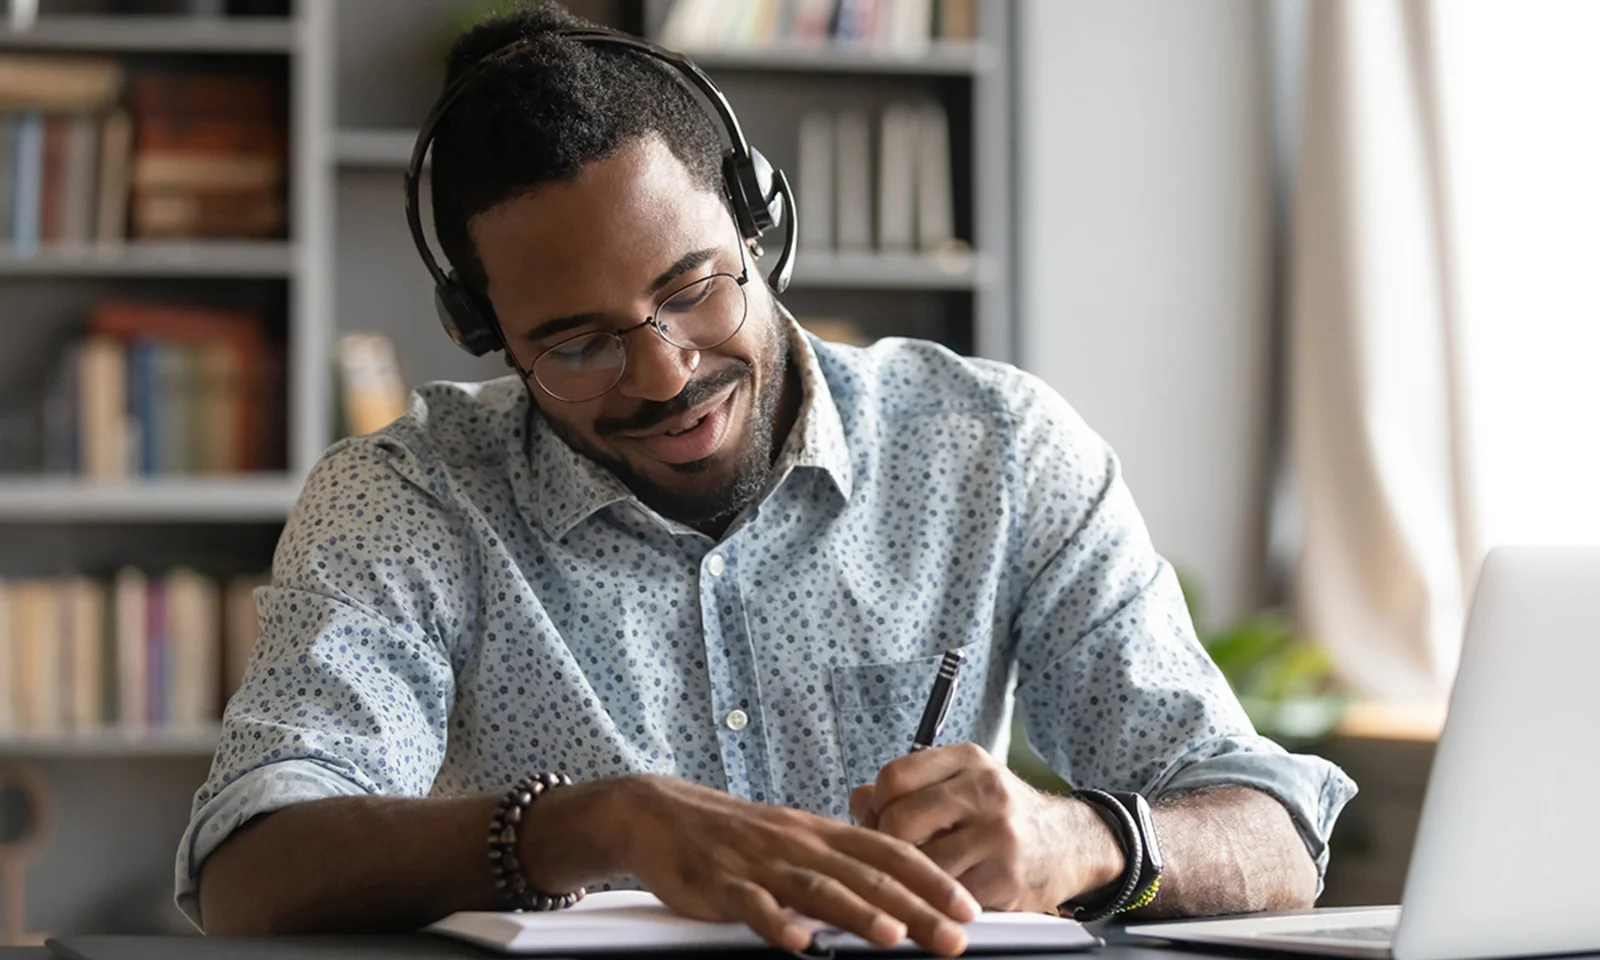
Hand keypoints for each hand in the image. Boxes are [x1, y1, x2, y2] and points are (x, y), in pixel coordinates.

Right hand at [614, 774, 980, 954]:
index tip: (969, 906)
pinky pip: (752, 905)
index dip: (932, 879)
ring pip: (818, 888)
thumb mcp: (793, 840)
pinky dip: (777, 923)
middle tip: (954, 935)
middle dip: (916, 907)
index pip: (890, 853)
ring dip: (858, 914)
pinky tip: (798, 943)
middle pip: (867, 876)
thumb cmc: (734, 835)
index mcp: (821, 834)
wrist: (662, 813)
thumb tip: (890, 894)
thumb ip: (837, 865)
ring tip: (893, 937)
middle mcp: (799, 844)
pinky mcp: (721, 884)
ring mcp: (761, 864)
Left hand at [850, 743, 1123, 912]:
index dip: (875, 805)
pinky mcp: (1004, 876)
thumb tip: (857, 799)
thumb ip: (912, 787)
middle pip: (899, 819)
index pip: (894, 776)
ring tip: (915, 876)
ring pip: (919, 861)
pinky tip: (940, 893)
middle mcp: (984, 790)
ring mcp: (997, 834)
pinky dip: (934, 898)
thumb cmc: (1006, 815)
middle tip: (894, 855)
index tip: (878, 822)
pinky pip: (945, 893)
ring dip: (909, 875)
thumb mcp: (965, 784)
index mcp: (968, 760)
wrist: (1074, 843)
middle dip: (887, 843)